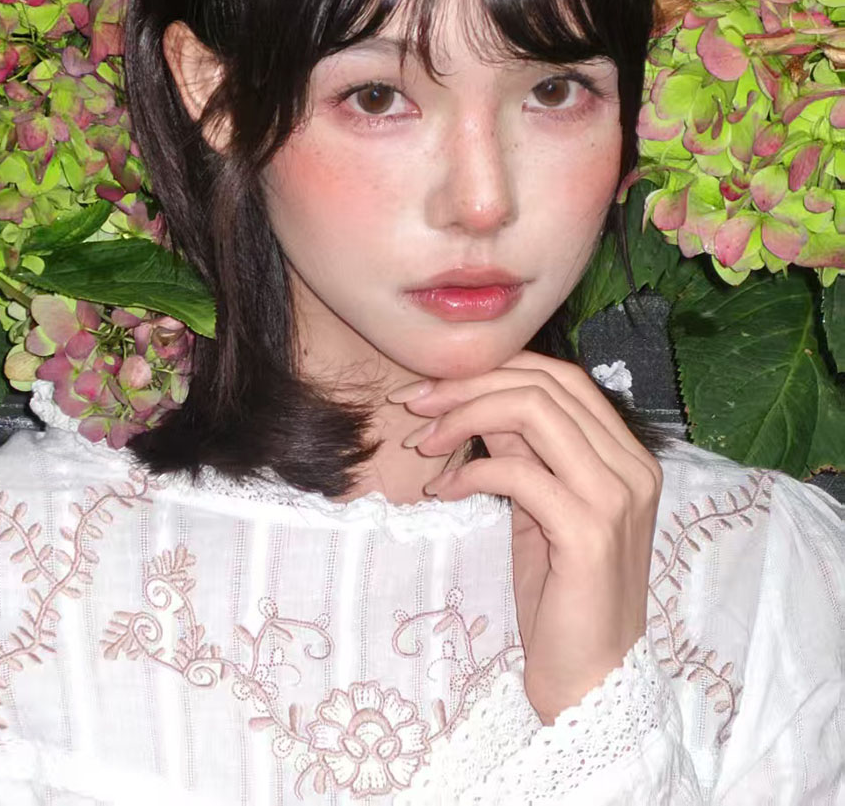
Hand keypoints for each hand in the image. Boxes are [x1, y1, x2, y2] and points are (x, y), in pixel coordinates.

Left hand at [390, 353, 662, 724]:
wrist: (592, 679)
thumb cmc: (563, 597)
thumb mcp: (540, 509)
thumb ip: (523, 452)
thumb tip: (476, 402)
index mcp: (628, 456)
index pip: (562, 378)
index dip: (495, 368)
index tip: (435, 385)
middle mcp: (633, 466)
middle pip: (544, 385)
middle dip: (469, 384)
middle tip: (415, 403)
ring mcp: (616, 497)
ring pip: (533, 412)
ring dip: (464, 417)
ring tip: (423, 441)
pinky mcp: (589, 531)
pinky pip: (516, 473)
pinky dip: (469, 472)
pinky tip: (442, 491)